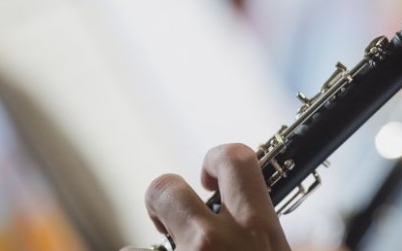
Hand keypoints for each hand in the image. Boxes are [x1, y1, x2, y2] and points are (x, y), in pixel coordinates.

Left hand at [131, 143, 291, 250]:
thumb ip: (262, 238)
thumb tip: (250, 225)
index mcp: (259, 231)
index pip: (236, 160)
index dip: (214, 160)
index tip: (208, 179)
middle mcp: (216, 242)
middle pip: (165, 187)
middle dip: (160, 199)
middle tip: (167, 222)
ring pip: (139, 240)